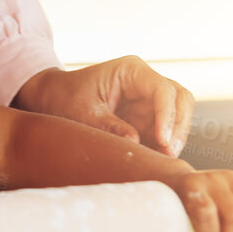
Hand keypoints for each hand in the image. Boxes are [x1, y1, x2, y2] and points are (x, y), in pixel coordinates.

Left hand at [12, 56, 196, 155]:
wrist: (52, 99)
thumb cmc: (65, 98)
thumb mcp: (83, 113)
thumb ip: (109, 126)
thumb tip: (135, 142)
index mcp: (131, 71)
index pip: (163, 89)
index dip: (168, 115)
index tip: (163, 140)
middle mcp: (145, 82)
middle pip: (180, 99)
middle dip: (179, 126)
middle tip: (169, 153)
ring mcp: (147, 100)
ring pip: (178, 115)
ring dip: (174, 137)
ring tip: (162, 160)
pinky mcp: (145, 117)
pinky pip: (164, 130)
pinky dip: (163, 145)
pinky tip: (156, 160)